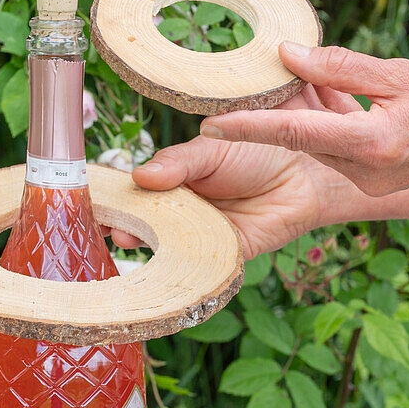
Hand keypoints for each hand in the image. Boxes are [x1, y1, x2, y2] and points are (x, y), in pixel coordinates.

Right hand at [106, 96, 361, 259]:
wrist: (314, 162)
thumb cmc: (266, 142)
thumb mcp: (213, 146)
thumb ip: (178, 162)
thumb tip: (140, 177)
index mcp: (178, 176)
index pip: (139, 189)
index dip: (116, 196)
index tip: (93, 199)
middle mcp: (186, 207)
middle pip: (147, 220)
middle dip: (124, 222)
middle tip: (104, 222)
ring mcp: (204, 231)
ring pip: (168, 242)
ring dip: (147, 242)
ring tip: (124, 235)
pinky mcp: (227, 251)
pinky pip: (199, 262)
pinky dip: (181, 265)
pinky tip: (163, 260)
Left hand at [199, 43, 408, 196]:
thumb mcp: (402, 74)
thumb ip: (340, 66)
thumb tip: (286, 54)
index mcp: (372, 143)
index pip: (294, 132)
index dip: (248, 127)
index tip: (209, 125)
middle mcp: (364, 171)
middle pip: (300, 140)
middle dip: (271, 115)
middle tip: (241, 88)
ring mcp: (369, 183)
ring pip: (316, 146)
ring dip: (302, 117)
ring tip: (289, 84)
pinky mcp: (373, 183)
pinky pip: (334, 151)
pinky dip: (327, 126)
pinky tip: (328, 99)